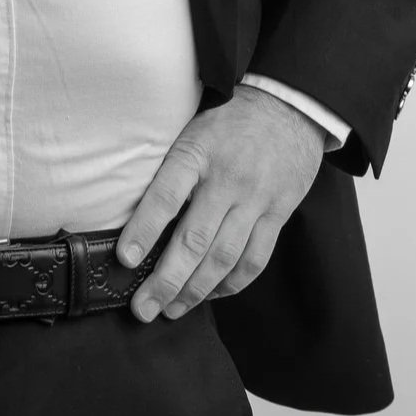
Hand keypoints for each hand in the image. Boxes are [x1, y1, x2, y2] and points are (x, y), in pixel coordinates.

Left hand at [116, 84, 327, 321]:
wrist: (290, 106)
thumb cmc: (230, 120)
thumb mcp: (192, 129)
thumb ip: (171, 168)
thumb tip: (135, 214)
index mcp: (197, 152)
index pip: (166, 196)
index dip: (143, 230)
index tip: (125, 259)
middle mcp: (227, 179)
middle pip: (194, 240)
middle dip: (166, 281)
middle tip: (142, 308)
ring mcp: (256, 199)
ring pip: (224, 257)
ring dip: (195, 291)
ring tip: (171, 309)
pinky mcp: (278, 213)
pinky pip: (254, 258)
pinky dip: (231, 283)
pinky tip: (211, 294)